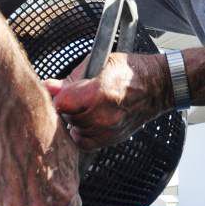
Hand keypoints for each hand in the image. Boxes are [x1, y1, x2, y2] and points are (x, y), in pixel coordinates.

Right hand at [0, 88, 80, 205]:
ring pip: (18, 204)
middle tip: (33, 172)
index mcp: (62, 197)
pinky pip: (0, 196)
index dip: (59, 204)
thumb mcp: (70, 157)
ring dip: (18, 192)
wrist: (17, 115)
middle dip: (38, 196)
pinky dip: (2, 184)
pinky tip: (7, 164)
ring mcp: (15, 203)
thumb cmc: (46, 131)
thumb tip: (73, 202)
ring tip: (19, 165)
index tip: (53, 195)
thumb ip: (70, 185)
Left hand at [45, 52, 171, 150]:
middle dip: (67, 107)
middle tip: (76, 96)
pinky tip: (89, 119)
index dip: (58, 96)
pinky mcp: (111, 140)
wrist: (157, 86)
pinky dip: (82, 132)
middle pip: (66, 117)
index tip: (60, 91)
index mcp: (98, 93)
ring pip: (74, 129)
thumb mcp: (99, 64)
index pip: (61, 103)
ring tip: (87, 106)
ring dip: (75, 119)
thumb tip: (47, 86)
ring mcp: (107, 131)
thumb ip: (71, 79)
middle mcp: (103, 116)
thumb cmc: (130, 71)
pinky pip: (84, 142)